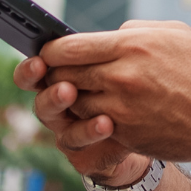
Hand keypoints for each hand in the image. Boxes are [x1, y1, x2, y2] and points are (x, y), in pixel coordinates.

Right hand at [14, 55, 150, 186]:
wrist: (155, 128)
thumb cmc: (138, 86)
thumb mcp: (129, 60)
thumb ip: (118, 48)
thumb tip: (123, 32)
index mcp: (68, 76)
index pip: (41, 68)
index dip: (35, 66)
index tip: (40, 60)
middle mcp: (63, 107)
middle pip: (44, 100)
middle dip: (53, 93)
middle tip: (67, 88)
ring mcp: (72, 134)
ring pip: (62, 130)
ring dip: (78, 123)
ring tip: (99, 117)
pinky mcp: (87, 158)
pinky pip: (85, 154)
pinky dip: (96, 138)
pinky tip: (110, 127)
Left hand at [41, 20, 190, 161]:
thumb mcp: (176, 33)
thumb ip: (137, 28)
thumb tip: (112, 33)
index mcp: (133, 44)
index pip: (70, 47)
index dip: (52, 50)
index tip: (49, 51)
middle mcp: (122, 75)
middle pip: (64, 75)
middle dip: (56, 74)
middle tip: (58, 73)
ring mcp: (121, 108)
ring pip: (73, 104)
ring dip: (73, 98)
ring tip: (85, 91)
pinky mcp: (125, 134)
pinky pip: (92, 125)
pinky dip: (91, 119)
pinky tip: (104, 111)